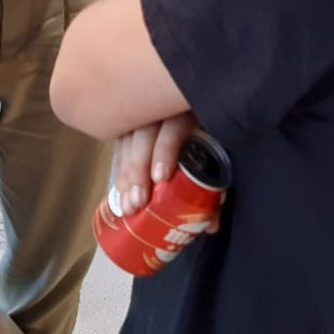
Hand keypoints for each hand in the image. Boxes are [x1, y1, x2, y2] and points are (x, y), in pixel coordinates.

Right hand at [112, 112, 220, 231]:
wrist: (199, 113)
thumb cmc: (206, 139)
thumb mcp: (215, 156)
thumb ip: (213, 187)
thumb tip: (211, 224)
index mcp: (188, 113)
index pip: (173, 127)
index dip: (165, 150)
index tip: (160, 177)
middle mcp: (162, 109)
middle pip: (143, 134)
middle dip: (138, 169)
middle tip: (138, 200)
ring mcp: (143, 113)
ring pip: (127, 139)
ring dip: (125, 173)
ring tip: (127, 202)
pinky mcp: (131, 122)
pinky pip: (120, 144)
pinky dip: (119, 168)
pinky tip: (120, 188)